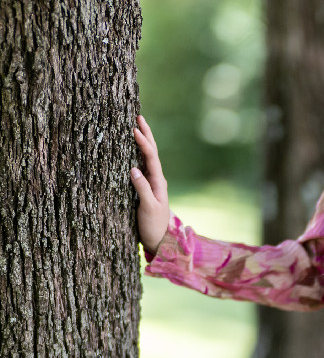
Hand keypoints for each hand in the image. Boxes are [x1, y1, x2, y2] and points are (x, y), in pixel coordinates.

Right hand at [130, 114, 169, 255]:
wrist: (159, 241)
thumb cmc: (154, 226)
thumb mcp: (148, 208)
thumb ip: (142, 189)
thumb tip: (133, 169)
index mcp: (158, 182)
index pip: (151, 157)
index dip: (142, 142)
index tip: (134, 128)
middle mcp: (156, 179)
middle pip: (151, 152)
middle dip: (145, 134)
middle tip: (138, 116)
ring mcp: (151, 183)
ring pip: (146, 157)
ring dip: (142, 141)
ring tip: (135, 126)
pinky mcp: (144, 188)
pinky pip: (141, 166)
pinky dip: (136, 154)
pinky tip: (130, 148)